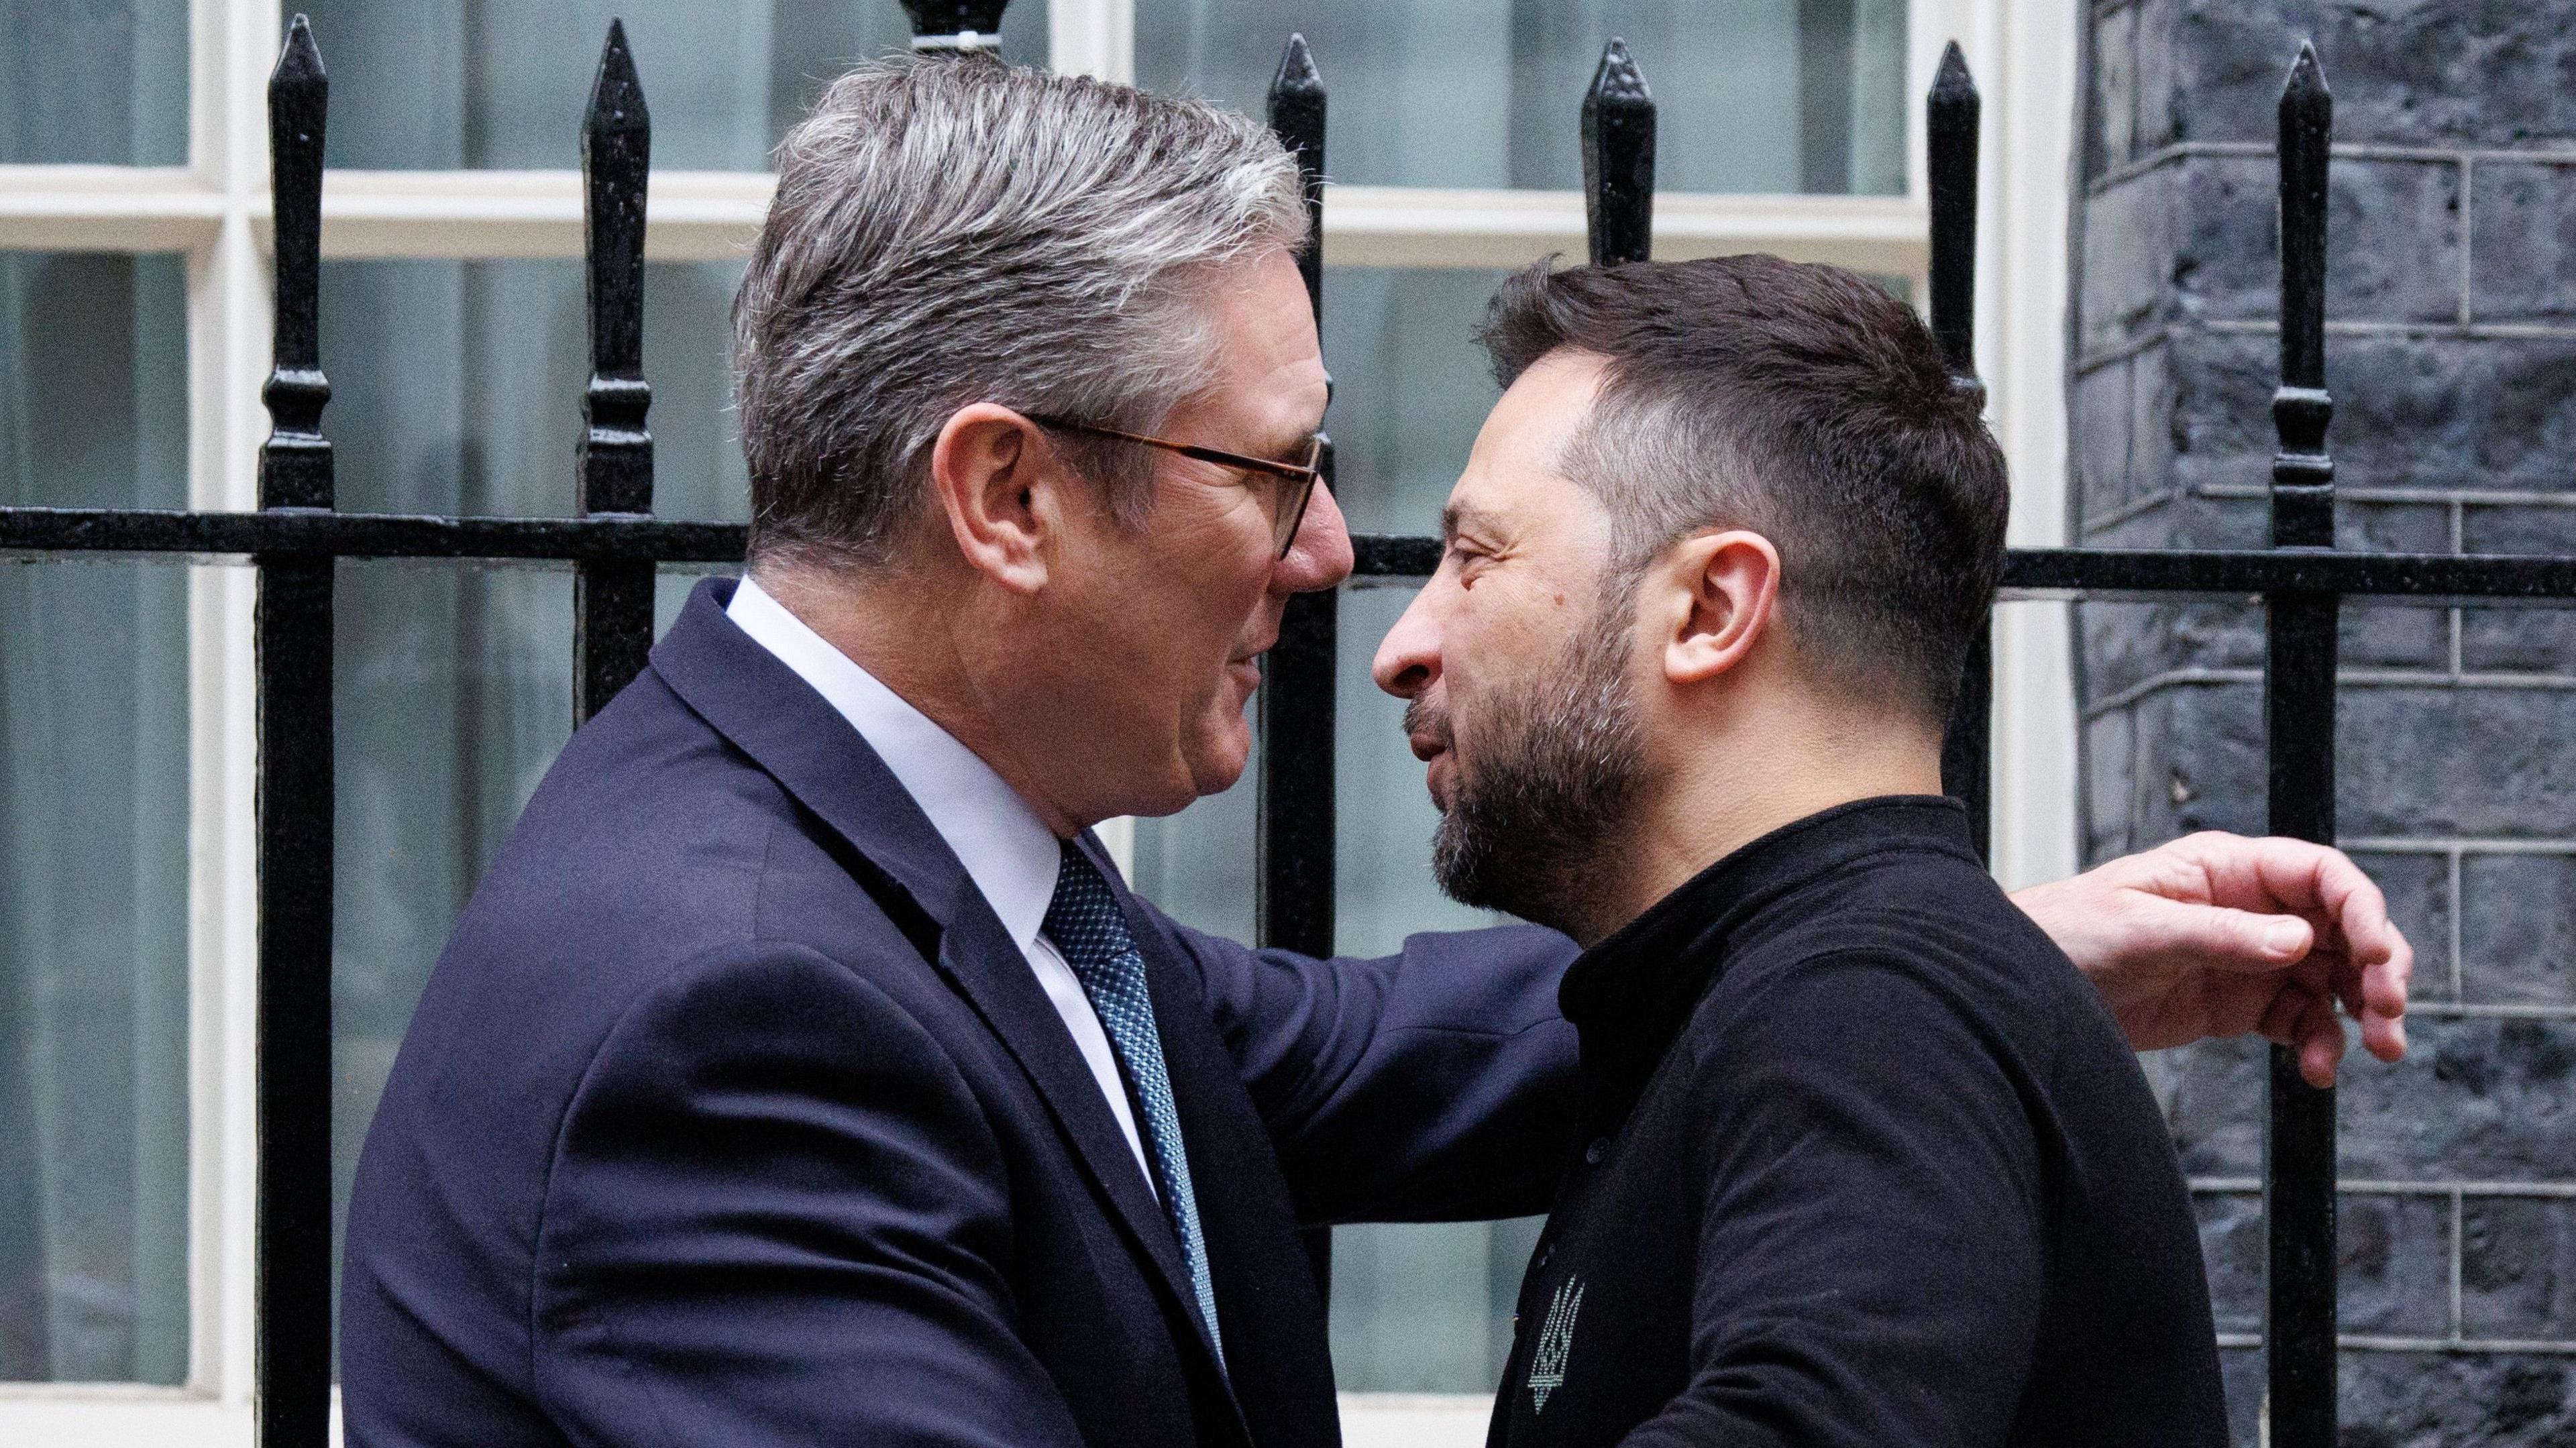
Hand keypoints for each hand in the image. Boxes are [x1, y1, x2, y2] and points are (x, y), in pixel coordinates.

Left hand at [2010, 832, 2410, 1086]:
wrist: (2027, 988)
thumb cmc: (2068, 932)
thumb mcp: (2140, 928)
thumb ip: (2219, 935)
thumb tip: (2296, 939)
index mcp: (2228, 868)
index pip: (2320, 875)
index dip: (2361, 909)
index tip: (2374, 955)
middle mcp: (2251, 908)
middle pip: (2342, 929)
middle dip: (2378, 967)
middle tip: (2391, 1012)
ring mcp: (2249, 958)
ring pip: (2333, 979)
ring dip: (2363, 1012)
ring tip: (2381, 1050)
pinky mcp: (2240, 1005)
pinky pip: (2301, 1021)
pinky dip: (2322, 1044)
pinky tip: (2320, 1072)